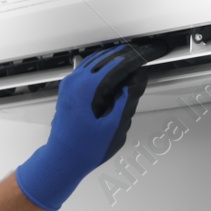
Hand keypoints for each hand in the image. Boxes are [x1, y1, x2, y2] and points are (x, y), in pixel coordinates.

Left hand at [14, 40, 170, 210]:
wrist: (62, 158)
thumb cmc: (86, 148)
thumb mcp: (113, 127)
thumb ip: (125, 101)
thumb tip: (135, 81)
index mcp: (86, 88)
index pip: (117, 64)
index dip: (135, 58)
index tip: (148, 53)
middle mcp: (75, 81)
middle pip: (105, 58)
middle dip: (125, 54)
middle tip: (143, 52)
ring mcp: (69, 83)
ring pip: (94, 60)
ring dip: (113, 57)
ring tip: (131, 56)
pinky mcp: (67, 88)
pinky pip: (86, 68)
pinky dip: (101, 64)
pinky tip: (111, 66)